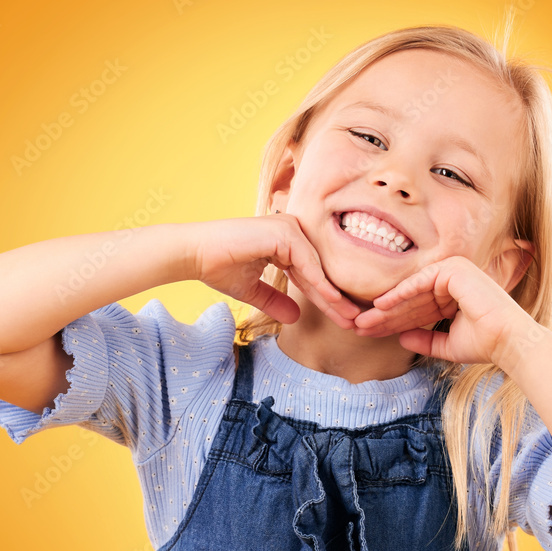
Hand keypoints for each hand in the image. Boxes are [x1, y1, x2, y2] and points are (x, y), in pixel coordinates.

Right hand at [190, 215, 360, 328]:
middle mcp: (292, 231)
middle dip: (337, 299)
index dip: (326, 299)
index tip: (342, 320)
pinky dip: (320, 282)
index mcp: (286, 242)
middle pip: (320, 271)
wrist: (195, 255)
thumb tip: (296, 317)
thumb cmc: (219, 267)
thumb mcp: (253, 290)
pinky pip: (307, 262)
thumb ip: (275, 301)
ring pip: (318, 267)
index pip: (312, 275)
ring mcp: (289, 228)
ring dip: (334, 295)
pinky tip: (332, 301)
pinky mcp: (283, 232)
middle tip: (356, 322)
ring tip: (350, 318)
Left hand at [353, 256, 534, 366]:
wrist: (508, 341)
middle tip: (359, 326)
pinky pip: (419, 283)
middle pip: (410, 301)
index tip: (370, 333)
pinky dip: (399, 294)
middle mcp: (451, 279)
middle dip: (383, 316)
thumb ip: (425, 340)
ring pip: (411, 293)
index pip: (415, 309)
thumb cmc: (484, 344)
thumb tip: (401, 339)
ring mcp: (452, 271)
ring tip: (363, 321)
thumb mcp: (447, 344)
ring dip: (385, 309)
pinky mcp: (452, 269)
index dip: (392, 322)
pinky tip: (379, 305)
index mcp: (452, 294)